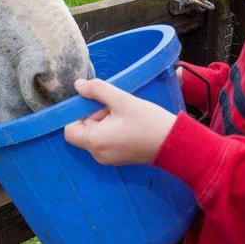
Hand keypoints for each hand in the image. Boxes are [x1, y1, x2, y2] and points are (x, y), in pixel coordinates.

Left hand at [63, 78, 177, 164]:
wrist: (175, 143)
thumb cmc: (149, 122)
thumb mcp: (122, 100)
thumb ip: (97, 90)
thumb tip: (78, 85)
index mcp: (95, 141)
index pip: (69, 129)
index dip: (76, 114)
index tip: (92, 102)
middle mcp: (98, 154)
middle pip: (82, 130)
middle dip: (93, 114)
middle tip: (113, 106)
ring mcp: (108, 158)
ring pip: (94, 134)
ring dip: (103, 120)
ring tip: (123, 113)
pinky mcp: (118, 157)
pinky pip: (105, 140)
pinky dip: (111, 129)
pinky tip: (127, 122)